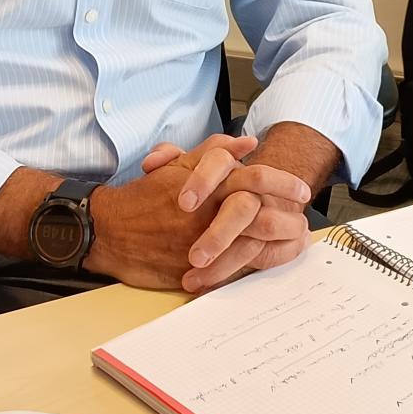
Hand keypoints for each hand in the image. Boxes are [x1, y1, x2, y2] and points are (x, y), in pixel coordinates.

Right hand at [87, 134, 310, 290]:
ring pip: (250, 243)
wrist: (109, 230)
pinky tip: (266, 262)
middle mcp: (208, 212)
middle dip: (288, 218)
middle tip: (303, 222)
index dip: (283, 183)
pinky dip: (251, 266)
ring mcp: (200, 241)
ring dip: (277, 244)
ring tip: (293, 244)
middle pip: (260, 213)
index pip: (255, 178)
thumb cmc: (146, 195)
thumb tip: (248, 143)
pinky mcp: (192, 267)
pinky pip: (230, 270)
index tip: (302, 191)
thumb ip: (214, 152)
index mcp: (208, 185)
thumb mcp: (179, 165)